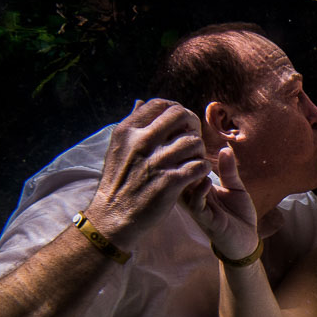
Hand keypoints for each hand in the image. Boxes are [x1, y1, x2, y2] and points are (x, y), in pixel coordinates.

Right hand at [84, 99, 209, 246]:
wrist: (114, 216)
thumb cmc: (119, 181)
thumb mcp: (118, 148)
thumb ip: (132, 125)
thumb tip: (140, 101)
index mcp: (128, 131)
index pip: (160, 104)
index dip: (176, 110)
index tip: (181, 124)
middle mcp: (141, 142)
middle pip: (181, 116)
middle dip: (192, 126)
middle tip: (192, 141)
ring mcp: (156, 162)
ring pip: (194, 142)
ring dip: (199, 151)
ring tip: (193, 160)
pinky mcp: (169, 182)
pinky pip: (199, 166)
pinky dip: (202, 169)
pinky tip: (197, 174)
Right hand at [182, 146, 260, 259]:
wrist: (247, 241)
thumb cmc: (238, 214)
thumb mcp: (234, 187)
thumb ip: (228, 170)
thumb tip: (225, 147)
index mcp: (198, 187)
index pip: (185, 167)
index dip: (185, 152)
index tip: (189, 136)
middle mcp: (194, 196)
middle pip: (179, 176)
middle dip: (181, 160)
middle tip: (187, 145)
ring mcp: (198, 208)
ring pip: (183, 190)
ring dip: (188, 175)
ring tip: (197, 161)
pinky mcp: (206, 220)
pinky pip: (196, 205)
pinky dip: (199, 192)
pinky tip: (206, 182)